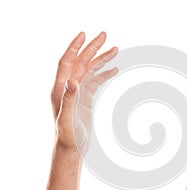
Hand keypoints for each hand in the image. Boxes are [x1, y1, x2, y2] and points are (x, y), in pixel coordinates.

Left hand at [51, 32, 117, 151]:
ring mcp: (79, 91)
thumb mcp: (67, 119)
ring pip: (90, 70)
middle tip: (104, 35)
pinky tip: (114, 69)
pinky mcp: (86, 97)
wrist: (73, 147)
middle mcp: (69, 87)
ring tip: (115, 49)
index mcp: (60, 89)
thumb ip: (68, 99)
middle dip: (92, 48)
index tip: (84, 35)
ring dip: (101, 59)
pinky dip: (104, 74)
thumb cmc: (68, 136)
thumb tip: (72, 81)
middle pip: (81, 62)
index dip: (74, 47)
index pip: (67, 62)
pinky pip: (96, 81)